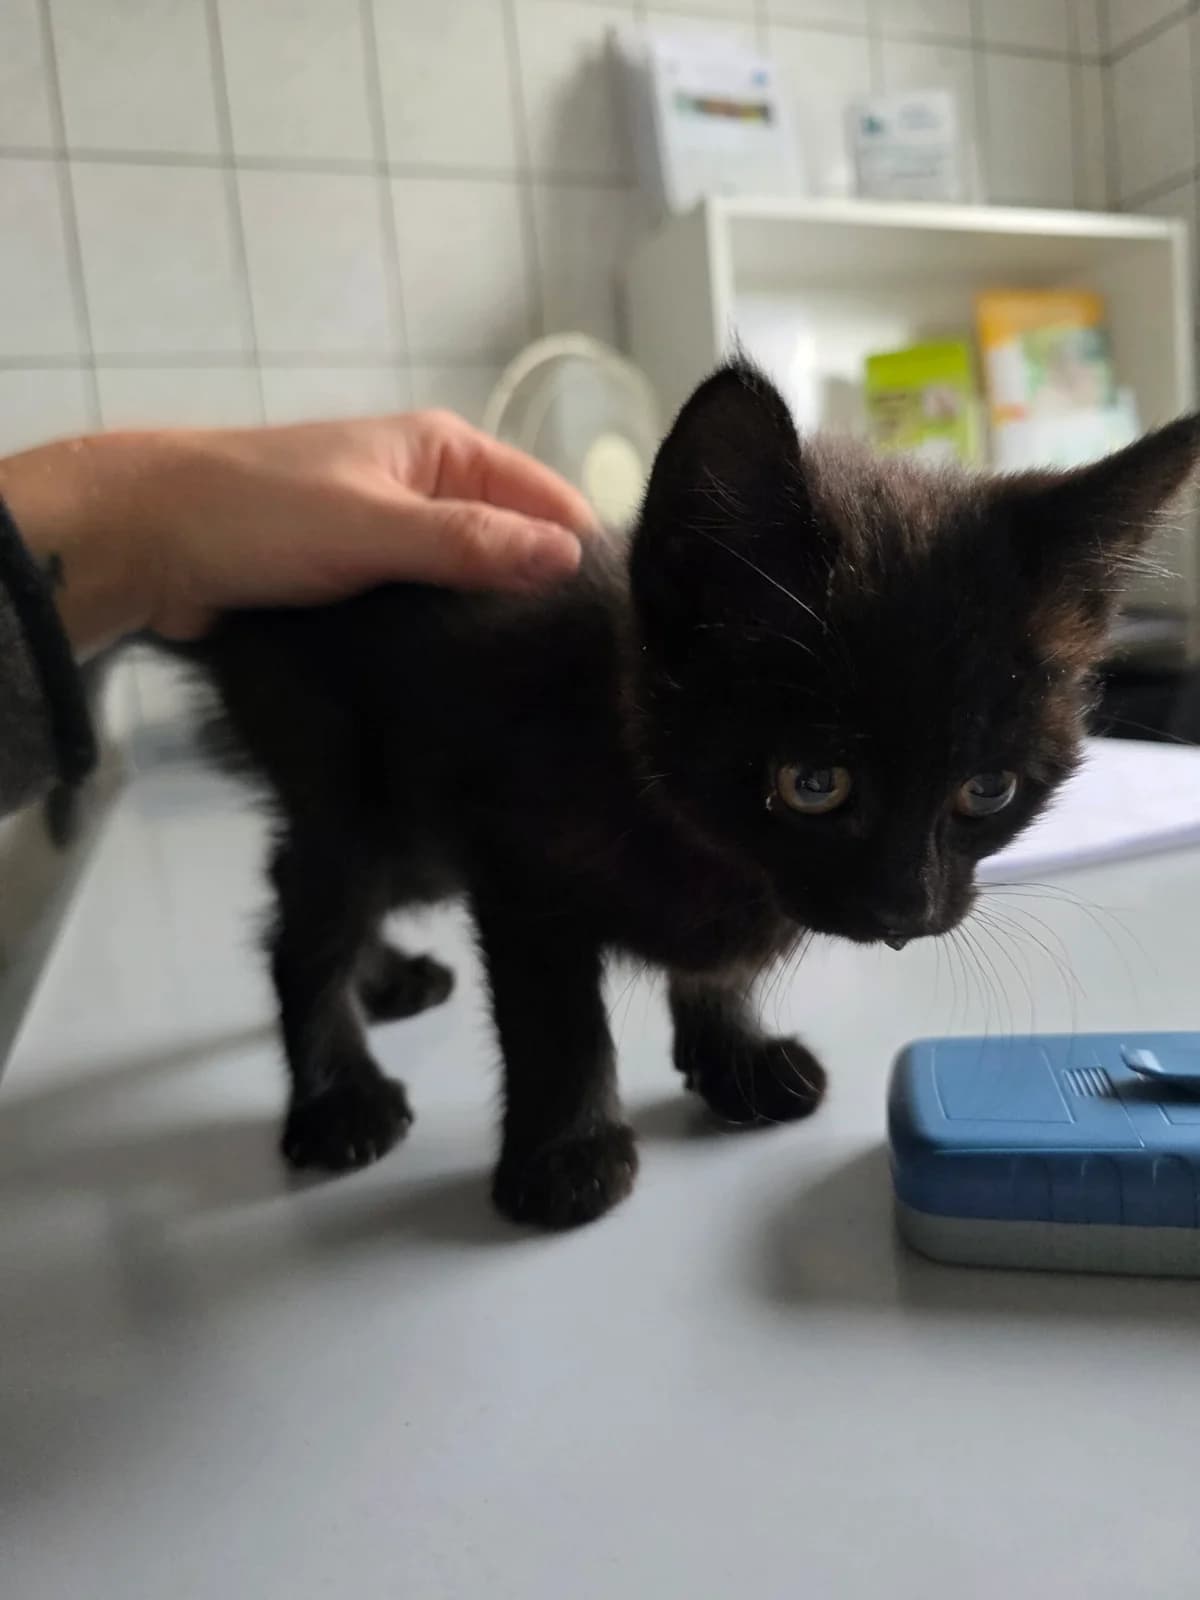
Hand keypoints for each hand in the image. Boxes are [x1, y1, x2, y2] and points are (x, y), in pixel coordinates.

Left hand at [0, 410, 597, 650]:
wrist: (145, 542)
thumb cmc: (260, 515)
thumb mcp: (376, 526)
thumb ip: (472, 544)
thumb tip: (572, 560)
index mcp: (445, 452)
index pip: (548, 499)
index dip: (584, 552)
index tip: (621, 626)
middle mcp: (431, 491)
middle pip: (516, 545)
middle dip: (543, 596)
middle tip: (584, 675)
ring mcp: (397, 540)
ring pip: (472, 586)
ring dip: (494, 626)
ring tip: (539, 690)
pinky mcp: (366, 585)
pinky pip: (429, 613)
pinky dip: (449, 640)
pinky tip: (473, 687)